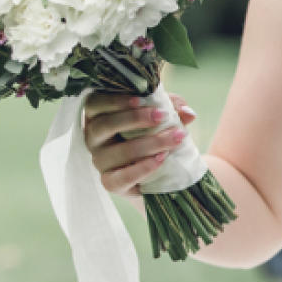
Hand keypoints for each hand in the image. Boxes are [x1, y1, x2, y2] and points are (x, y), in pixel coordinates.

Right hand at [83, 92, 197, 195]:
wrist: (156, 169)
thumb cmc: (152, 131)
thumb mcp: (161, 114)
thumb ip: (172, 108)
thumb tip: (188, 113)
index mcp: (98, 114)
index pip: (95, 103)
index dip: (115, 100)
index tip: (141, 99)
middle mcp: (93, 138)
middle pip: (104, 125)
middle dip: (135, 119)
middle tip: (163, 116)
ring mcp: (100, 161)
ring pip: (118, 152)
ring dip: (149, 144)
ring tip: (175, 138)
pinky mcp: (110, 182)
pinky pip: (121, 178)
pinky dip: (143, 168)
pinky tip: (162, 159)